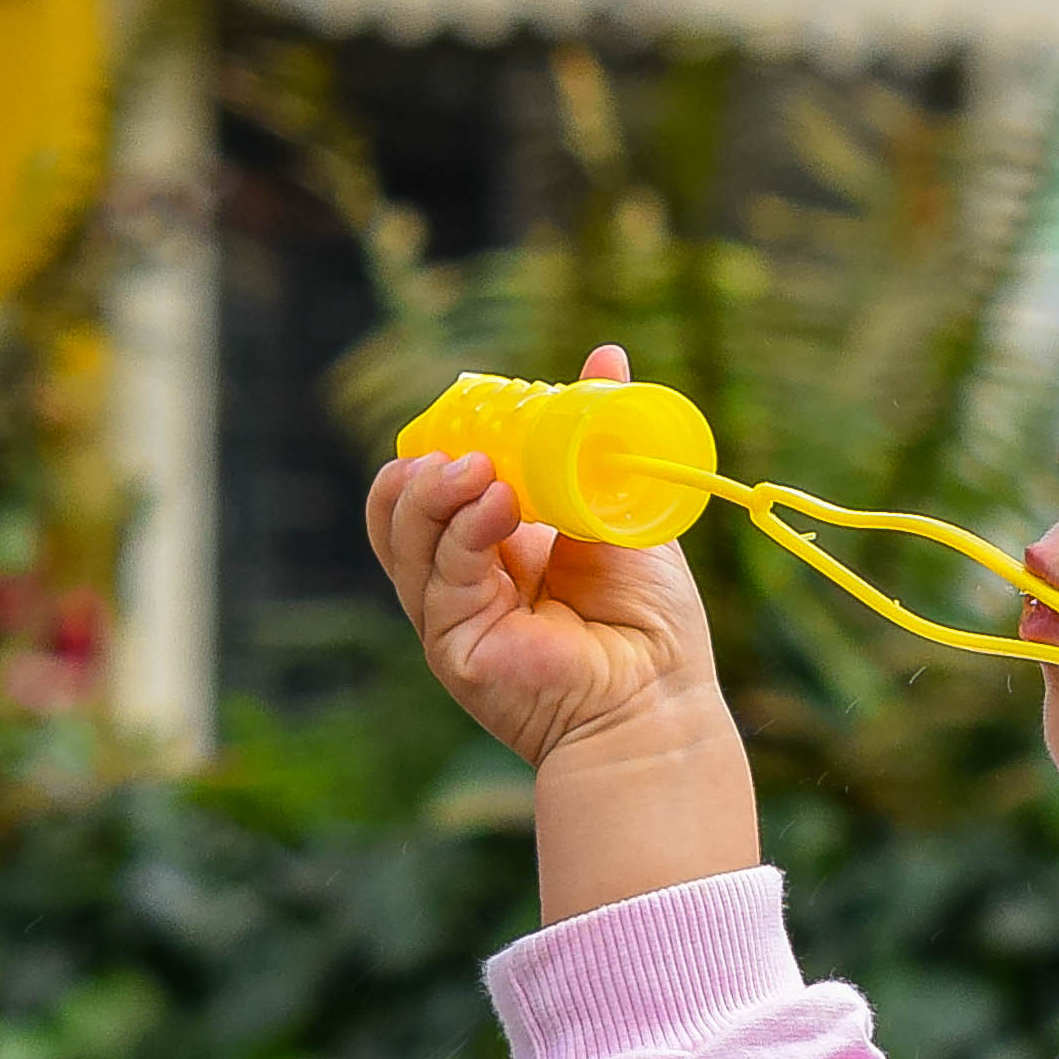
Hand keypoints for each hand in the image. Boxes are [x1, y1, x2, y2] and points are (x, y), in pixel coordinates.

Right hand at [365, 345, 721, 770]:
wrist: (660, 702)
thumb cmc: (651, 622)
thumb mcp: (622, 507)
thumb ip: (602, 439)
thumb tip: (605, 357)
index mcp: (497, 546)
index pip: (440, 482)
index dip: (450, 442)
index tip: (490, 414)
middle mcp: (462, 579)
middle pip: (398, 504)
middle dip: (424, 462)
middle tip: (474, 446)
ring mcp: (449, 612)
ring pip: (399, 532)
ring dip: (434, 487)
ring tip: (483, 471)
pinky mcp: (450, 642)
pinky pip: (437, 570)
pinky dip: (461, 526)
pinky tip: (497, 502)